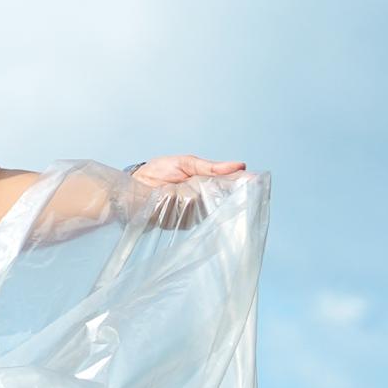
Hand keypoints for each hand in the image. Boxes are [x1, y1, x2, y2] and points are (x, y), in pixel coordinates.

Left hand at [104, 157, 249, 236]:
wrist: (129, 190)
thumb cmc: (156, 172)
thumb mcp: (184, 163)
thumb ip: (210, 166)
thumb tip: (239, 165)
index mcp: (207, 182)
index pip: (232, 183)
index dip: (245, 183)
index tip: (258, 180)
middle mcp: (204, 199)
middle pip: (226, 199)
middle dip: (234, 195)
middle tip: (243, 189)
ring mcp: (195, 213)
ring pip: (211, 209)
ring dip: (208, 201)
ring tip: (197, 193)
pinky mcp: (183, 224)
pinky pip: (195, 218)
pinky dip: (192, 210)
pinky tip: (187, 204)